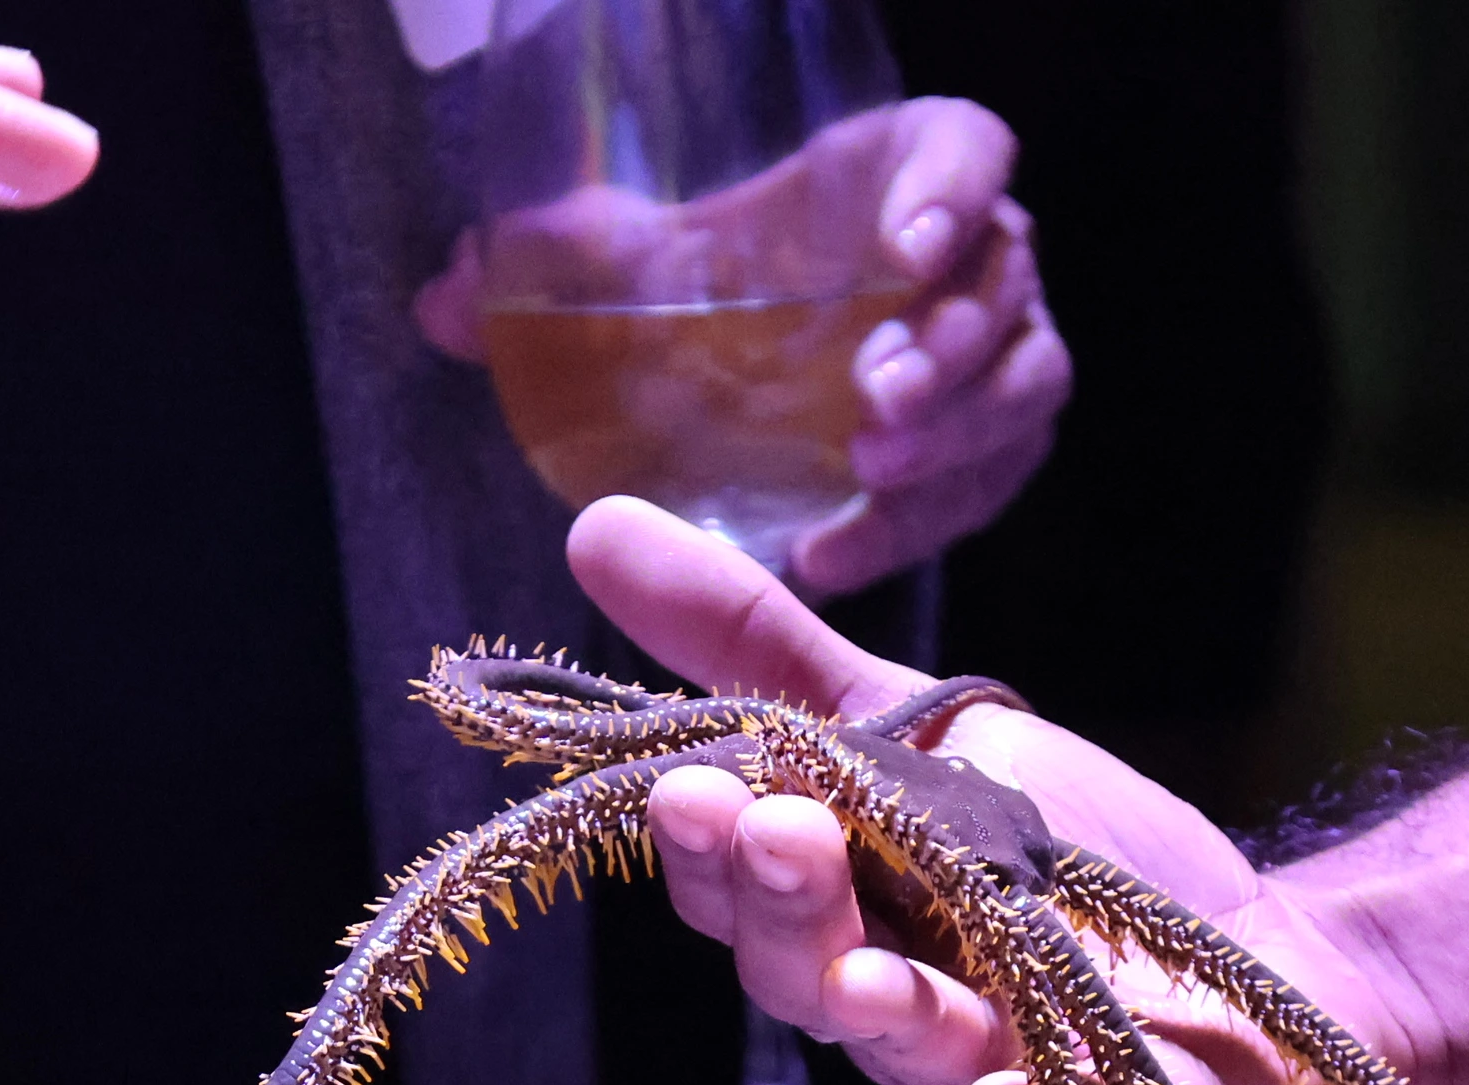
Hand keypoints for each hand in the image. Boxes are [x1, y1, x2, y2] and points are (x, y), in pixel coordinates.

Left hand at [420, 98, 1067, 595]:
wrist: (746, 368)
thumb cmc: (712, 294)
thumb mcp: (634, 270)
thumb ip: (552, 272)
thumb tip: (444, 300)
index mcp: (906, 172)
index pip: (969, 151)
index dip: (953, 191)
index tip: (903, 246)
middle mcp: (974, 257)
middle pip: (1002, 285)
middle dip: (949, 348)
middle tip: (873, 406)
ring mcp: (999, 353)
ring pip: (1024, 386)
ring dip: (959, 438)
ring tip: (870, 475)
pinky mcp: (993, 444)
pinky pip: (990, 481)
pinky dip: (922, 521)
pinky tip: (834, 549)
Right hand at [566, 498, 1468, 1084]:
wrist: (1270, 956)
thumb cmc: (1080, 861)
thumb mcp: (915, 728)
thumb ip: (760, 648)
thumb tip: (592, 526)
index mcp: (846, 921)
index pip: (747, 897)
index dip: (715, 850)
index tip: (691, 782)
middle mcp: (908, 1011)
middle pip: (814, 980)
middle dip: (790, 909)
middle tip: (778, 828)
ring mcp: (1011, 1073)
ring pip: (923, 1057)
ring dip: (887, 1014)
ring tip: (859, 969)